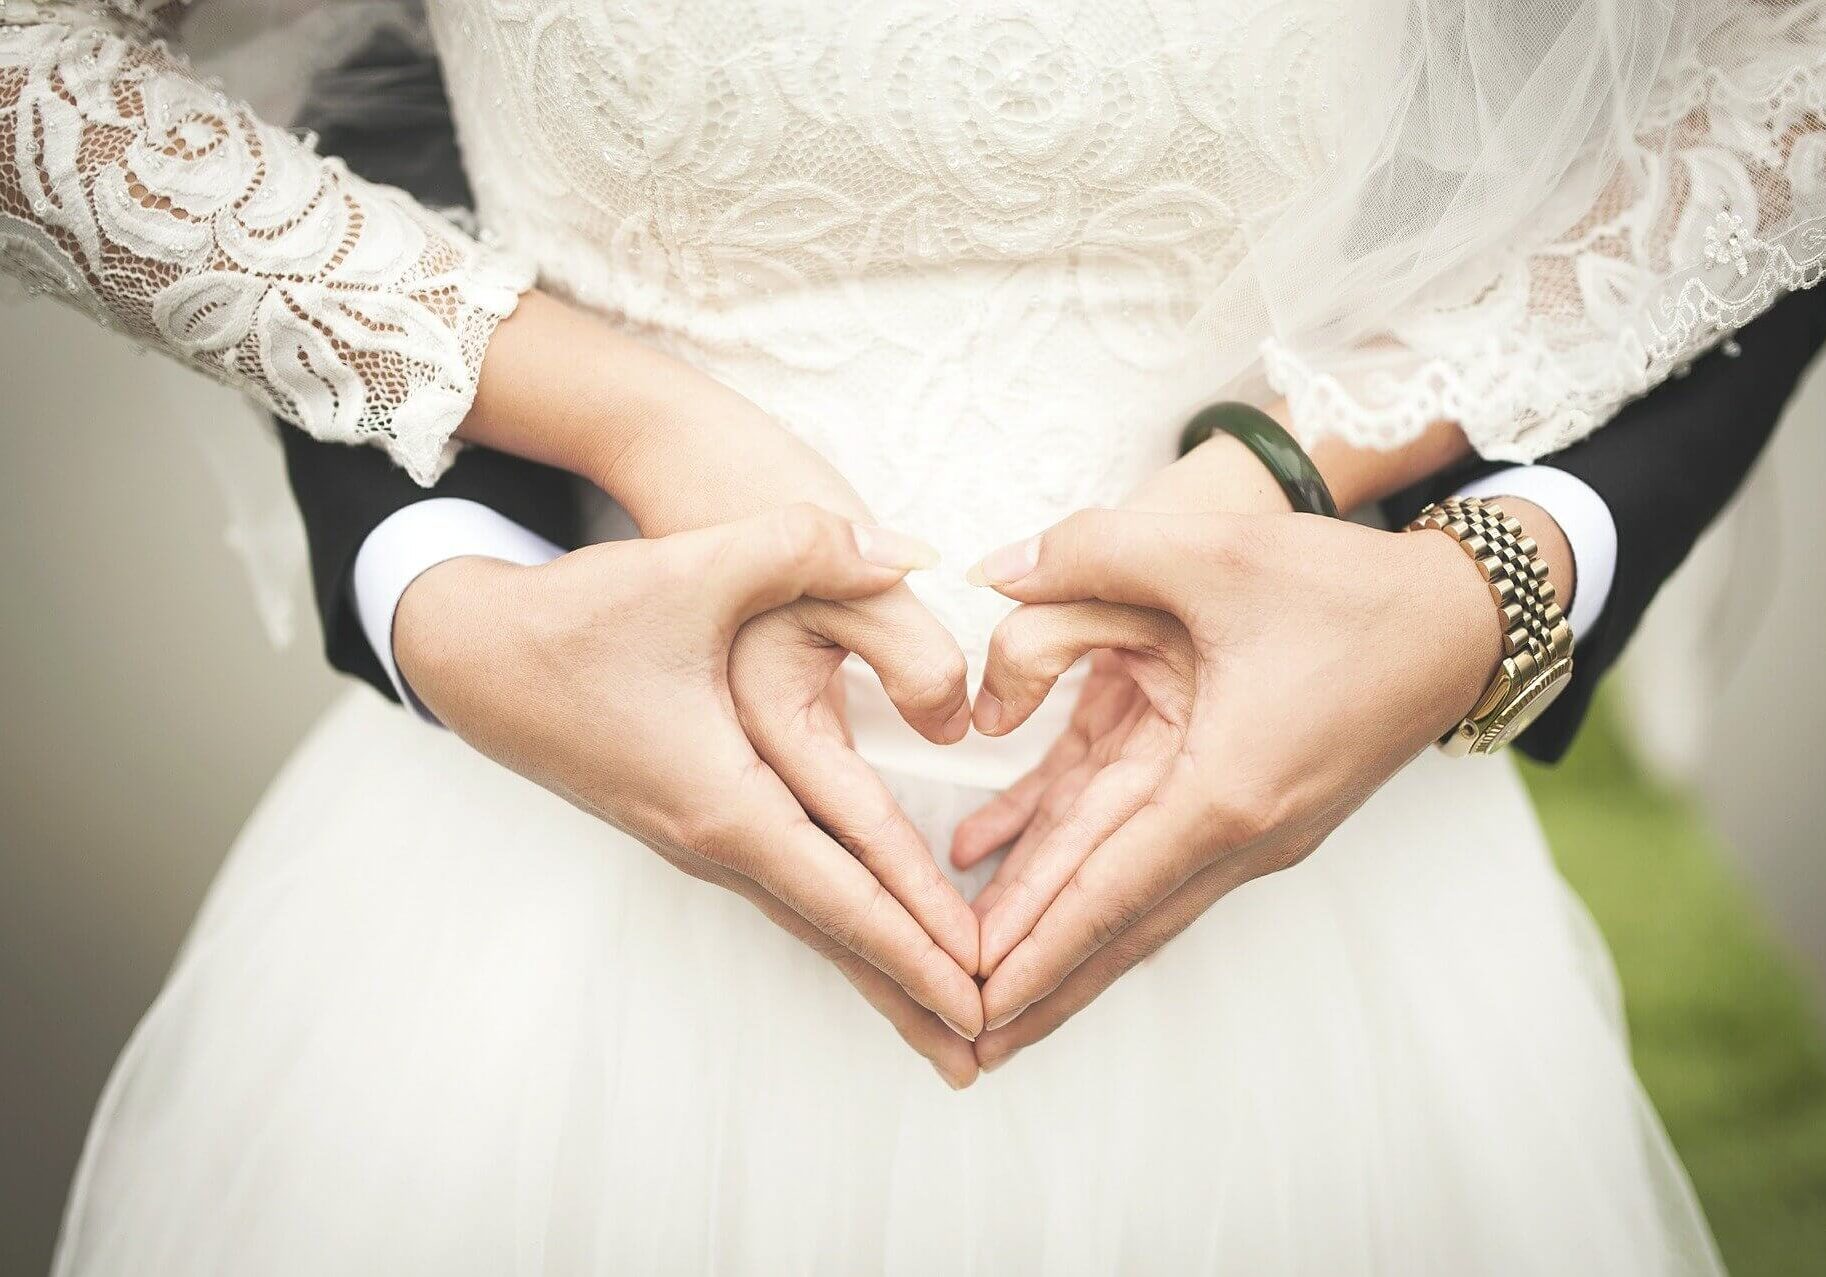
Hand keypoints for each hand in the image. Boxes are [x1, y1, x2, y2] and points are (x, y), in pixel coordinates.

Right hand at [395, 505, 985, 1084]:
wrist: (472, 653)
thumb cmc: (577, 617)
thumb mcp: (694, 568)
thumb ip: (807, 548)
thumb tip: (915, 552)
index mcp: (722, 800)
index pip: (842, 893)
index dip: (918, 943)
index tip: (980, 998)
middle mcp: (710, 839)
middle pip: (832, 932)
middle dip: (909, 991)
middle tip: (985, 1052)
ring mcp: (696, 838)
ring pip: (808, 917)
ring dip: (877, 966)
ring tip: (939, 1018)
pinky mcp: (690, 818)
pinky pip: (785, 888)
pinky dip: (838, 922)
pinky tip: (868, 935)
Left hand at [956, 506, 1507, 1069]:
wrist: (1458, 622)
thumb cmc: (1344, 590)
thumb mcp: (1212, 550)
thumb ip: (1089, 552)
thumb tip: (990, 573)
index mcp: (1225, 790)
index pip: (1106, 893)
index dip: (1033, 951)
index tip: (974, 1007)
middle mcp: (1240, 834)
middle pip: (1118, 928)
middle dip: (1040, 985)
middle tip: (964, 1040)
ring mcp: (1252, 833)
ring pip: (1136, 904)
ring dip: (1064, 948)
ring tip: (997, 997)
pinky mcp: (1252, 810)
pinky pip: (1155, 858)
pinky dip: (1091, 877)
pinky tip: (1019, 863)